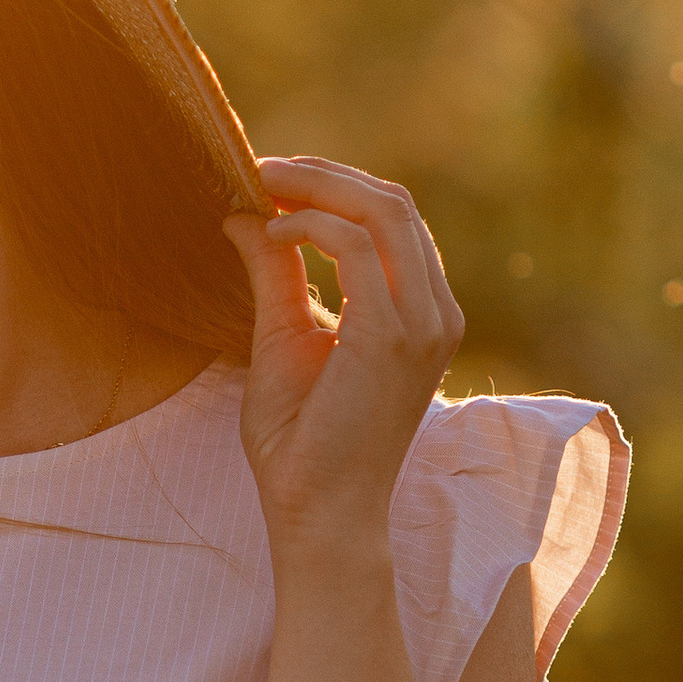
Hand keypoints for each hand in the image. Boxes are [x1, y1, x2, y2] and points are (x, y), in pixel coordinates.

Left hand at [223, 158, 464, 556]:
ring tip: (262, 183)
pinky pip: (357, 248)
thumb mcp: (284, 340)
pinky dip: (311, 227)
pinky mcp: (393, 337)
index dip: (335, 186)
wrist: (318, 515)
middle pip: (394, 203)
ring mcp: (424, 324)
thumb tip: (245, 215)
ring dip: (318, 186)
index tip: (274, 177)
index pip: (393, 220)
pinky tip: (273, 232)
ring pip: (384, 212)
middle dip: (325, 174)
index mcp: (422, 312)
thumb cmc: (303, 445)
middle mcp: (437, 313)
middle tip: (262, 166)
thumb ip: (276, 275)